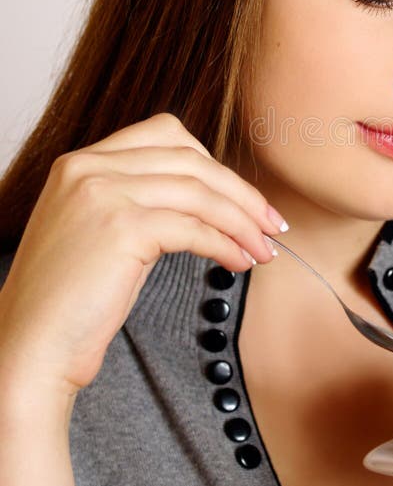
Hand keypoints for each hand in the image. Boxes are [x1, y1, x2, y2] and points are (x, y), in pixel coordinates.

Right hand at [0, 112, 285, 400]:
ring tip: (264, 249)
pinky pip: (195, 228)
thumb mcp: (104, 228)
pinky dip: (227, 244)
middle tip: (271, 224)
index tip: (243, 197)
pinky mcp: (120, 228)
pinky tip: (241, 262)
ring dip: (243, 222)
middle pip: (193, 160)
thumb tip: (217, 197)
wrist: (28, 350)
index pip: (168, 135)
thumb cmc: (73, 299)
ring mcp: (101, 193)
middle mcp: (88, 167)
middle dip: (241, 193)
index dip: (214, 165)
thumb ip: (145, 197)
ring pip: (200, 192)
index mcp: (83, 161)